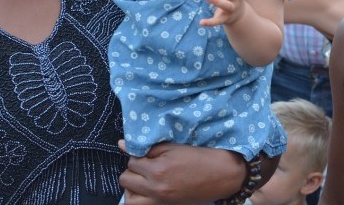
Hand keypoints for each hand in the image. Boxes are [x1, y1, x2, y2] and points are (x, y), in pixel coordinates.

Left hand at [120, 141, 244, 203]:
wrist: (220, 175)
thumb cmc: (198, 157)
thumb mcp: (173, 146)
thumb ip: (147, 147)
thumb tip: (122, 144)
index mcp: (158, 171)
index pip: (132, 162)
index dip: (137, 155)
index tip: (146, 154)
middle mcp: (156, 189)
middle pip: (125, 180)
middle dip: (132, 171)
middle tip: (144, 166)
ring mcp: (160, 201)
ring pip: (129, 200)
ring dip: (132, 188)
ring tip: (143, 180)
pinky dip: (140, 200)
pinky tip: (148, 190)